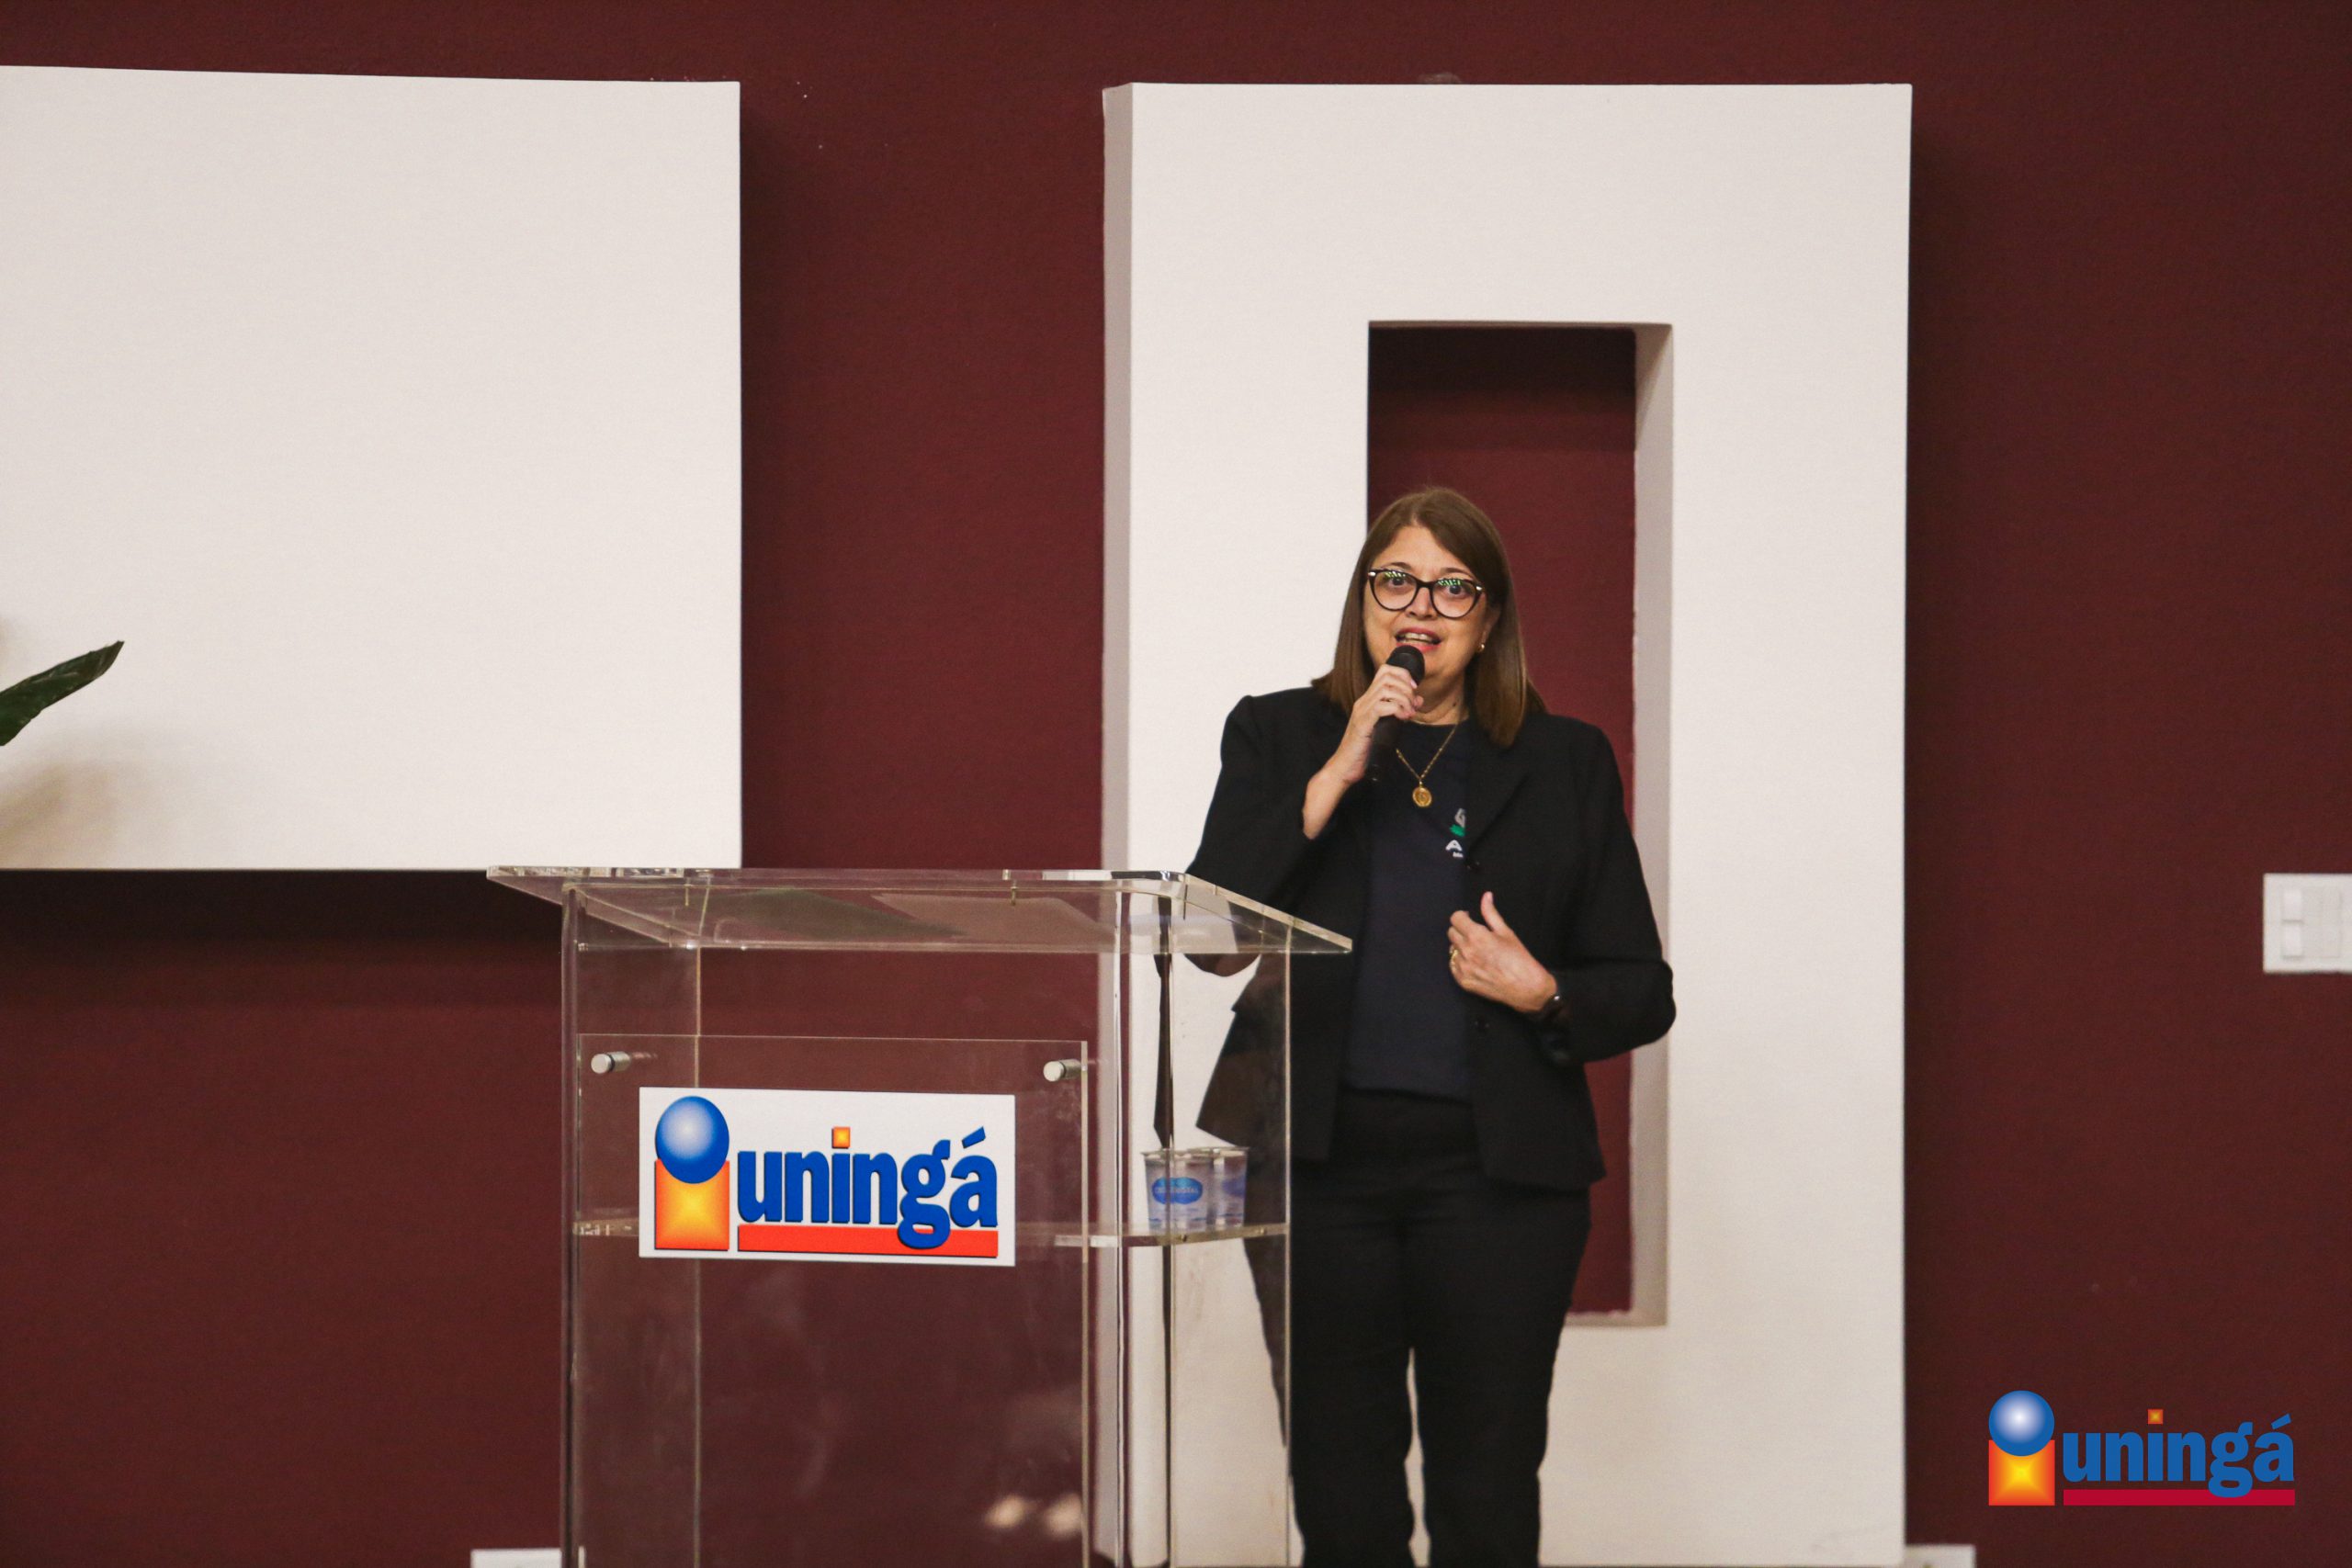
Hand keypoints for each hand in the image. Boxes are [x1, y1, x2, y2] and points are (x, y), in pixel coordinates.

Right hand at [1303, 663, 1422, 838]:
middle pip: (1386, 677)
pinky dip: (1397, 710)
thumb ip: (1401, 712)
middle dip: (1406, 687)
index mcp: (1368, 700)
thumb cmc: (1365, 749)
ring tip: (1408, 714)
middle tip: (1412, 704)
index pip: (1384, 672)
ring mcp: (1361, 711)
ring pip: (1385, 690)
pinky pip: (1381, 707)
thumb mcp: (1387, 726)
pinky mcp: (1363, 724)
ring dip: (1403, 699)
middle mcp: (1363, 701)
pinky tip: (1402, 719)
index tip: (1413, 689)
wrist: (1345, 766)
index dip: (1402, 674)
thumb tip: (1418, 699)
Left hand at [1447, 893, 1556, 1013]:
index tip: (1470, 919)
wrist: (1526, 987)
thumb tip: (1486, 896)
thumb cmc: (1519, 958)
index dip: (1463, 916)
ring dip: (1461, 946)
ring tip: (1477, 950)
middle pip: (1451, 933)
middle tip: (1475, 935)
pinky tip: (1475, 963)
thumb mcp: (1506, 932)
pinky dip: (1460, 962)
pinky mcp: (1463, 981)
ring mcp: (1463, 968)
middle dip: (1461, 930)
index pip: (1455, 918)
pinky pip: (1453, 966)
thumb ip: (1491, 913)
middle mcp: (1466, 951)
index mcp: (1476, 936)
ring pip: (1452, 950)